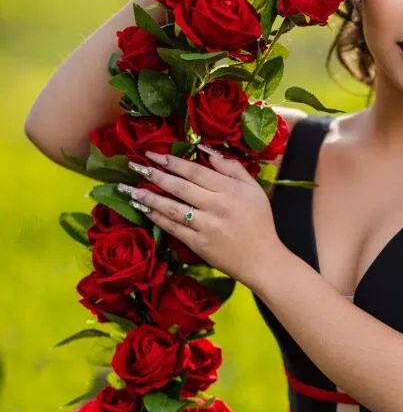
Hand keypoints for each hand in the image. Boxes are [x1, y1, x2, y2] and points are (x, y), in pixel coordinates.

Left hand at [121, 147, 282, 286]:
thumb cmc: (259, 222)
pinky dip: (157, 218)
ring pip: (172, 208)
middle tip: (135, 165)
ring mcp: (206, 226)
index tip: (154, 154)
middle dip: (155, 174)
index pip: (195, 171)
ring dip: (149, 197)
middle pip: (180, 187)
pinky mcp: (198, 244)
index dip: (173, 161)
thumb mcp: (254, 189)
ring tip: (131, 190)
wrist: (262, 259)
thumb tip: (206, 152)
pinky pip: (173, 228)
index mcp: (230, 190)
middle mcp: (216, 206)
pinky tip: (145, 210)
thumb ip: (232, 168)